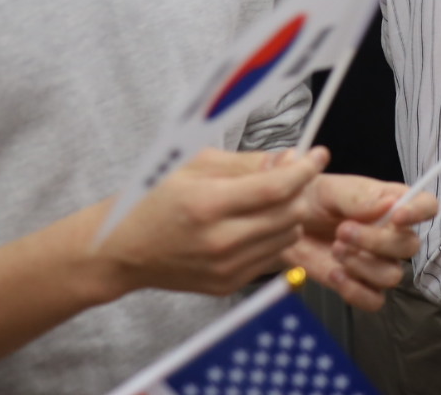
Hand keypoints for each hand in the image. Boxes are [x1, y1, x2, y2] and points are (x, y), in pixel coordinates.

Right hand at [98, 146, 326, 298]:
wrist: (122, 249)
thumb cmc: (154, 199)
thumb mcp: (195, 165)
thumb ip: (246, 163)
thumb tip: (289, 160)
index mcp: (209, 204)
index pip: (278, 188)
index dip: (305, 170)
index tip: (319, 155)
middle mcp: (220, 240)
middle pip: (290, 213)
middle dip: (300, 189)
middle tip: (293, 175)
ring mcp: (225, 267)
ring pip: (289, 235)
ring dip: (291, 213)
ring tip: (272, 199)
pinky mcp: (227, 284)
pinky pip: (273, 256)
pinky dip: (275, 236)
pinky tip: (256, 223)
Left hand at [282, 168, 438, 311]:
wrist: (283, 227)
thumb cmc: (311, 199)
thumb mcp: (330, 189)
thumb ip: (358, 196)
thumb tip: (389, 205)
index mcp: (393, 203)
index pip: (427, 206)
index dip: (419, 212)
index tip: (397, 216)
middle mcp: (392, 234)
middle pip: (410, 246)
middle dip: (376, 241)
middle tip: (342, 231)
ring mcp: (379, 262)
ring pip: (393, 276)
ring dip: (363, 266)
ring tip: (335, 249)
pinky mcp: (361, 285)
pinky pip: (374, 300)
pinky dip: (355, 291)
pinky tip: (335, 273)